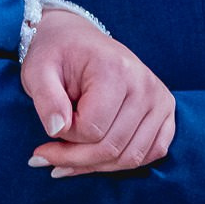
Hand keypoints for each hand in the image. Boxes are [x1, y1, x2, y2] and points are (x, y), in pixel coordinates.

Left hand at [22, 7, 175, 175]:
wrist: (75, 37)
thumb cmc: (55, 54)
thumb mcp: (37, 69)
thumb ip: (45, 98)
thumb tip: (56, 130)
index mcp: (114, 68)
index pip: (91, 128)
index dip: (64, 136)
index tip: (49, 124)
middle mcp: (145, 84)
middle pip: (113, 147)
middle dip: (75, 158)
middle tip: (45, 157)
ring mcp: (160, 99)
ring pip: (132, 157)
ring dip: (96, 166)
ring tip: (65, 162)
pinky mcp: (166, 111)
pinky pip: (151, 153)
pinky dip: (122, 162)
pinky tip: (94, 158)